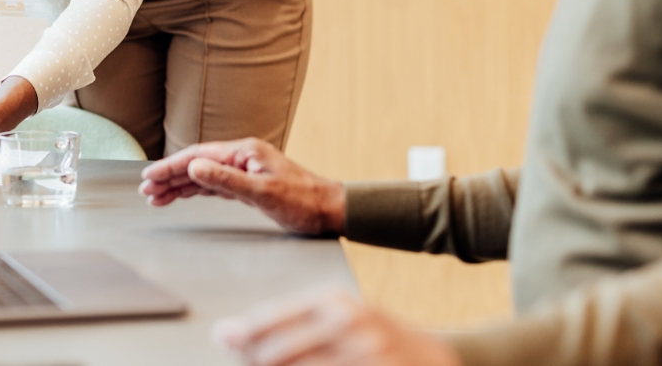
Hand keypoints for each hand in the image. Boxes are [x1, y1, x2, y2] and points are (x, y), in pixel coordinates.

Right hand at [138, 138, 345, 235]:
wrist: (328, 210)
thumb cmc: (303, 201)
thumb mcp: (262, 192)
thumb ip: (226, 180)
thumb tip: (194, 167)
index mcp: (244, 152)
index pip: (198, 156)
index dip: (171, 166)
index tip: (150, 176)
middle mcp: (242, 157)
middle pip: (196, 164)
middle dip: (169, 176)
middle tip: (145, 188)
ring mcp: (244, 170)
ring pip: (202, 176)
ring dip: (178, 185)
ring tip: (155, 196)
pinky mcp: (247, 185)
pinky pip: (213, 186)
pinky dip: (195, 191)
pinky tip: (181, 195)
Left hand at [215, 288, 460, 365]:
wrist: (436, 359)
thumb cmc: (374, 339)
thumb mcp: (338, 320)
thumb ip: (286, 326)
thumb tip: (227, 335)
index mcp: (334, 302)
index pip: (272, 320)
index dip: (243, 337)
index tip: (225, 341)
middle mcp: (349, 324)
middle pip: (275, 355)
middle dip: (256, 364)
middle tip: (252, 364)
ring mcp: (365, 354)